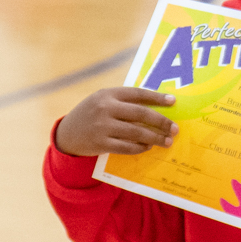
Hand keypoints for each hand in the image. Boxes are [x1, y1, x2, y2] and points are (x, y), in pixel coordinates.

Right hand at [55, 87, 177, 156]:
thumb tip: (158, 106)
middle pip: (141, 114)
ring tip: (167, 141)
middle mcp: (105, 108)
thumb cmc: (92, 115)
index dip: (157, 97)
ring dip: (155, 138)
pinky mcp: (100, 143)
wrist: (66, 134)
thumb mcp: (103, 101)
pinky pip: (126, 147)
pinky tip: (148, 147)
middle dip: (161, 122)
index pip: (138, 94)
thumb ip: (124, 101)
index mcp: (108, 94)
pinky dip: (140, 148)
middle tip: (175, 129)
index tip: (173, 102)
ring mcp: (102, 126)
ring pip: (136, 132)